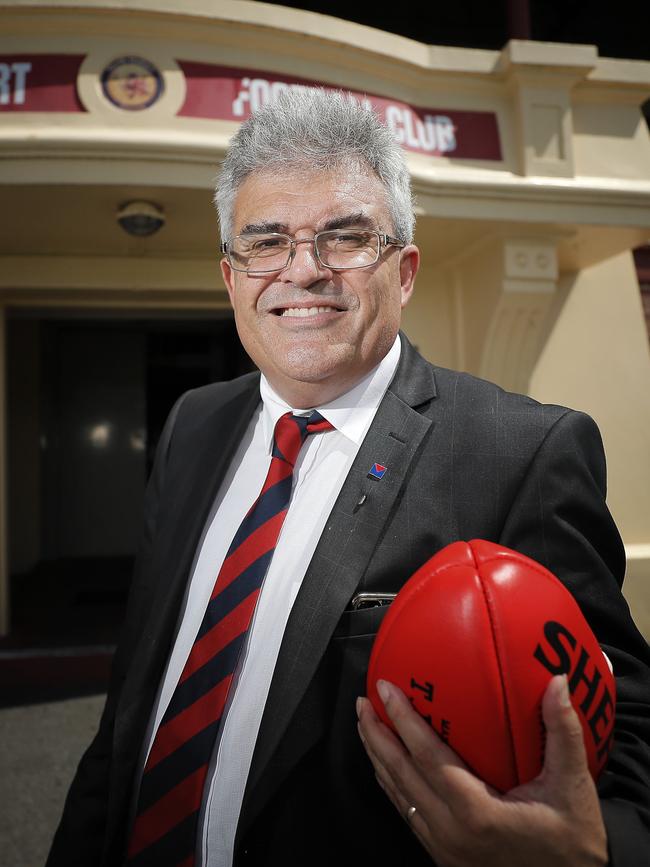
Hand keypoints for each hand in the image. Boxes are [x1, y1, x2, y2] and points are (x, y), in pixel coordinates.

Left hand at [356, 675, 606, 866]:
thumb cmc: (573, 844)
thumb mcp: (573, 787)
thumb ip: (563, 732)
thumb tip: (557, 681)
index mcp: (478, 813)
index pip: (427, 757)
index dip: (403, 720)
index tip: (385, 688)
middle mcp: (451, 832)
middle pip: (400, 775)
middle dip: (376, 735)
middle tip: (362, 701)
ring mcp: (443, 848)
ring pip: (398, 795)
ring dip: (378, 757)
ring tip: (366, 725)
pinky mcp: (443, 856)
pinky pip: (407, 813)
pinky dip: (392, 784)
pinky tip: (388, 767)